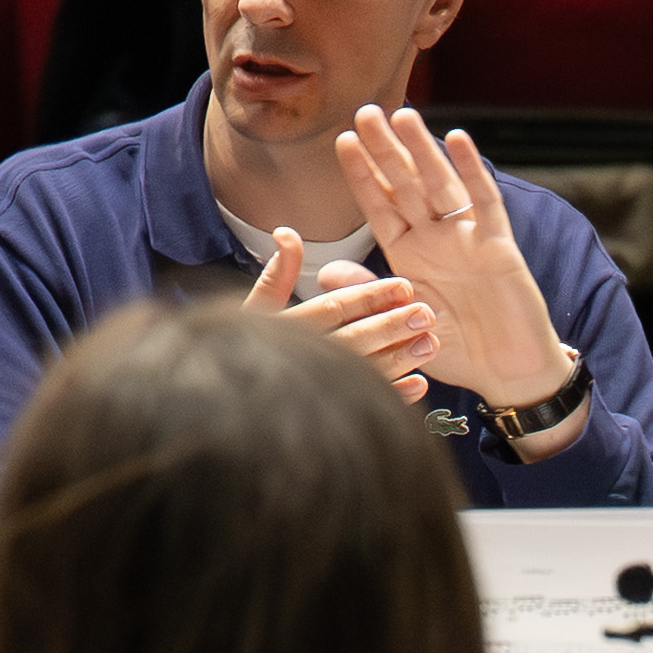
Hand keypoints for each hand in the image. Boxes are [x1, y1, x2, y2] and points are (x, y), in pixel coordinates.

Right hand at [240, 224, 447, 399]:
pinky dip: (393, 395)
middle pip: (353, 339)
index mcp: (284, 330)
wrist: (222, 411)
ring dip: (399, 358)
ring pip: (363, 372)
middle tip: (427, 313)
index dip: (370, 296)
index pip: (334, 307)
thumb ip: (276, 273)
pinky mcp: (323, 420)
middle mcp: (300, 360)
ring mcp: (313, 392)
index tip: (405, 287)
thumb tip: (286, 232)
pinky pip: (363, 406)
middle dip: (392, 325)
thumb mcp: (253, 310)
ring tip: (430, 344)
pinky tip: (419, 383)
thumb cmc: (243, 351)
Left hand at [334, 101, 568, 419]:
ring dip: (421, 149)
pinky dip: (472, 171)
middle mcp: (436, 239)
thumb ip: (370, 293)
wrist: (506, 372)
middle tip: (364, 112)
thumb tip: (327, 274)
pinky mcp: (498, 245)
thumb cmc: (456, 349)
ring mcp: (467, 238)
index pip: (381, 206)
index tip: (342, 142)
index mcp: (410, 255)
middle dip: (386, 149)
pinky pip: (484, 202)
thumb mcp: (402, 321)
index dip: (363, 174)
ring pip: (440, 183)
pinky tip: (457, 140)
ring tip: (402, 115)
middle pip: (406, 184)